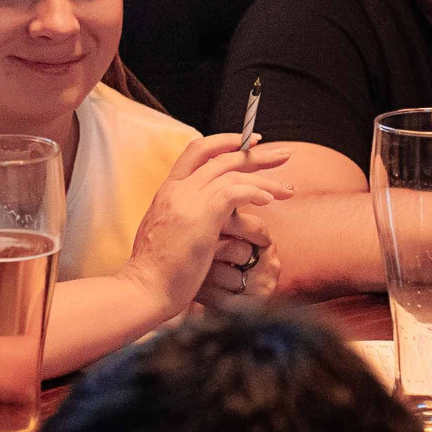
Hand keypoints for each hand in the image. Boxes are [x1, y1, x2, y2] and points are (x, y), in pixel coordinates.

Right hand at [121, 133, 292, 317]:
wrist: (143, 288)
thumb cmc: (157, 272)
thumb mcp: (167, 234)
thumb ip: (183, 217)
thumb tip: (202, 217)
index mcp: (167, 190)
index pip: (197, 150)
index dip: (226, 143)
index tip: (250, 144)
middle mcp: (177, 188)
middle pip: (222, 157)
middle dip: (256, 154)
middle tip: (283, 155)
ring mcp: (188, 199)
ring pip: (233, 173)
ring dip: (265, 178)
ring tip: (288, 188)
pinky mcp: (202, 215)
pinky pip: (236, 192)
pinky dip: (256, 191)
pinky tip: (270, 200)